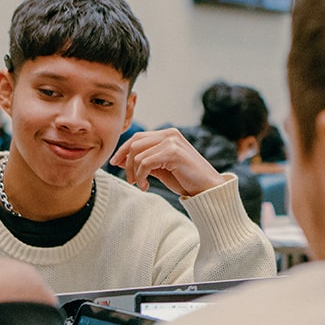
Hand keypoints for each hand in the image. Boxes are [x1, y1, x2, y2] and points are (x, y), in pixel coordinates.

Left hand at [108, 128, 225, 196]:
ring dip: (134, 172)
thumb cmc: (186, 180)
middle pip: (134, 143)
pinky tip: (146, 186)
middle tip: (130, 180)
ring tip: (141, 185)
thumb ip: (144, 162)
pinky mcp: (173, 152)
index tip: (116, 163)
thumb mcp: (160, 169)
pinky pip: (145, 162)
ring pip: (137, 154)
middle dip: (126, 162)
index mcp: (168, 134)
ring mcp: (172, 142)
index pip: (138, 137)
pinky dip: (140, 176)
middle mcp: (170, 134)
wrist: (208, 190)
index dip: (123, 150)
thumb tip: (121, 159)